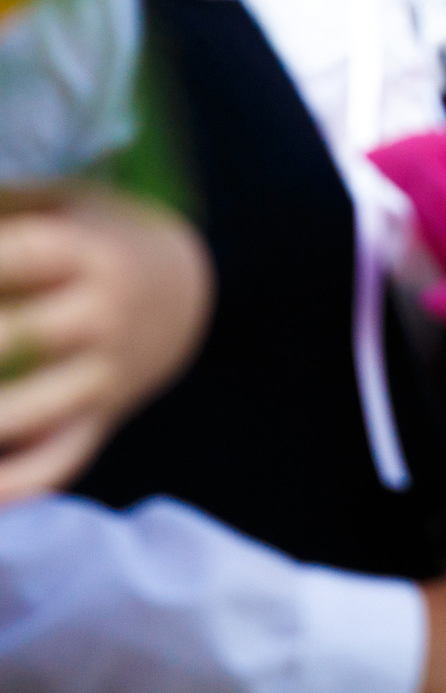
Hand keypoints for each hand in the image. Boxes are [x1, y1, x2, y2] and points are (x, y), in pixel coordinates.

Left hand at [0, 187, 212, 502]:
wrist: (181, 292)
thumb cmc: (90, 238)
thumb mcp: (55, 207)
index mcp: (87, 253)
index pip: (18, 256)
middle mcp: (101, 315)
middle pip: (17, 336)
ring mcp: (104, 375)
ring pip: (34, 411)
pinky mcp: (100, 420)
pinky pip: (57, 462)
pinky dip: (11, 484)